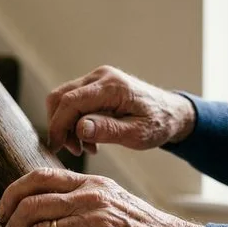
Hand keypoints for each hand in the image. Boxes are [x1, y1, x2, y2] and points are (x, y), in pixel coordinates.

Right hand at [46, 65, 195, 155]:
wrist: (171, 113)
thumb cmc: (158, 124)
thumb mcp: (137, 134)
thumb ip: (108, 130)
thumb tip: (79, 128)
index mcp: (112, 87)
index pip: (70, 101)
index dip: (58, 125)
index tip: (56, 148)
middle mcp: (101, 76)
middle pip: (60, 96)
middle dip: (59, 126)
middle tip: (74, 150)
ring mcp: (97, 79)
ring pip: (63, 99)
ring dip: (67, 125)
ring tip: (86, 147)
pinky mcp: (96, 86)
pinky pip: (74, 101)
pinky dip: (74, 121)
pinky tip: (90, 139)